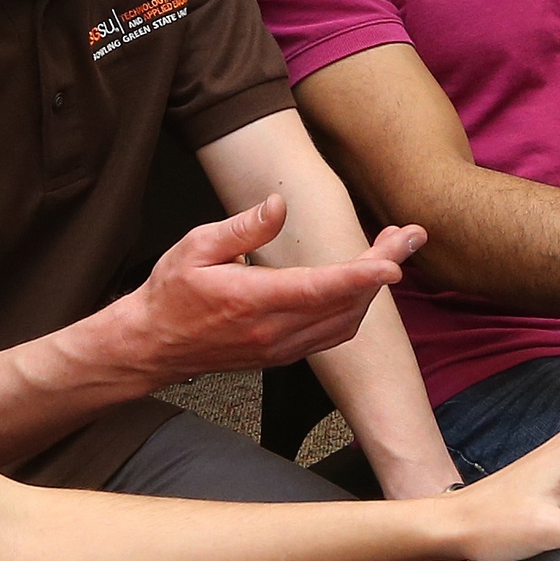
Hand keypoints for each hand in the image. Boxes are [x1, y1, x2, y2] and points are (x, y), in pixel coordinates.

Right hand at [112, 194, 423, 379]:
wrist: (150, 345)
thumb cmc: (170, 293)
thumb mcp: (196, 247)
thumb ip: (242, 228)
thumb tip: (278, 206)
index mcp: (253, 302)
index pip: (320, 289)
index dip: (362, 276)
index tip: (394, 262)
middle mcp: (273, 331)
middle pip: (346, 303)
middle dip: (384, 268)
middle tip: (409, 236)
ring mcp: (280, 348)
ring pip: (345, 322)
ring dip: (373, 289)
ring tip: (391, 251)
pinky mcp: (282, 355)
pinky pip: (332, 334)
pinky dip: (355, 308)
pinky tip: (363, 283)